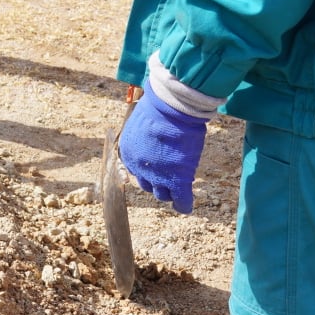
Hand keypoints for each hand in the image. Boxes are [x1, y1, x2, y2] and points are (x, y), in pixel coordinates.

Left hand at [117, 93, 207, 213]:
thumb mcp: (144, 121)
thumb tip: (156, 136)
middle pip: (148, 185)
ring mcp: (158, 176)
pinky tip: (186, 207)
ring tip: (179, 189)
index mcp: (128, 153)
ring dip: (170, 193)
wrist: (170, 107)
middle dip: (157, 182)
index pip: (137, 170)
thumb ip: (146, 135)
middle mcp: (140, 168)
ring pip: (163, 194)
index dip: (149, 169)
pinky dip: (183, 205)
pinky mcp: (177, 179)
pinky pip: (181, 199)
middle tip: (170, 175)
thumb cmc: (158, 107)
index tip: (158, 166)